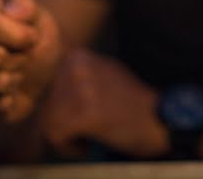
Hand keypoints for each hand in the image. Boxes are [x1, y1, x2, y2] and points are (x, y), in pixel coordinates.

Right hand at [0, 0, 62, 125]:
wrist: (36, 81)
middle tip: (23, 58)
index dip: (16, 34)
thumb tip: (12, 9)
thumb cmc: (37, 46)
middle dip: (19, 61)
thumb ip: (28, 10)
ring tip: (15, 74)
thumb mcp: (43, 23)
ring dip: (13, 80)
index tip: (32, 37)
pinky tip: (7, 92)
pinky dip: (6, 100)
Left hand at [41, 48, 167, 158]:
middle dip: (62, 122)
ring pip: (48, 121)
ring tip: (87, 137)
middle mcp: (77, 67)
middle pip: (46, 104)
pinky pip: (56, 135)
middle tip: (85, 130)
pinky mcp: (85, 114)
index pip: (47, 87)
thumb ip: (76, 75)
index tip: (77, 116)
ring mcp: (81, 89)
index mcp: (79, 56)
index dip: (60, 107)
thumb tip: (44, 88)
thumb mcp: (102, 74)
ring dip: (65, 136)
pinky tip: (87, 145)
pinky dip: (69, 147)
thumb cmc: (130, 103)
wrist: (159, 119)